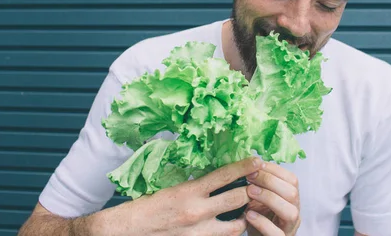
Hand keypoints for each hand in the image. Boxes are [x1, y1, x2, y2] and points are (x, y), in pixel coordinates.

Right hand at [122, 157, 262, 235]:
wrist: (130, 230)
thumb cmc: (150, 206)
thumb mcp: (174, 188)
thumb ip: (198, 186)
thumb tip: (219, 178)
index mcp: (190, 191)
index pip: (225, 175)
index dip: (244, 167)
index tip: (258, 161)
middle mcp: (198, 212)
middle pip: (238, 198)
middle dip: (252, 191)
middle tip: (259, 187)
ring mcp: (200, 232)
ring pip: (238, 225)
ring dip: (246, 216)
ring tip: (249, 210)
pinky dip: (231, 233)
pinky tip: (233, 227)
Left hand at [244, 162, 300, 235]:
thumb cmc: (257, 220)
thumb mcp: (258, 199)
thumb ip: (258, 184)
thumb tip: (247, 163)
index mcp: (291, 200)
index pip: (292, 179)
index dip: (274, 170)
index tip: (255, 164)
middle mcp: (294, 212)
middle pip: (292, 193)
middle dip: (270, 181)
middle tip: (250, 177)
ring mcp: (289, 228)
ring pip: (290, 212)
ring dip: (269, 198)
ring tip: (250, 192)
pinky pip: (276, 233)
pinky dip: (262, 222)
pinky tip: (249, 214)